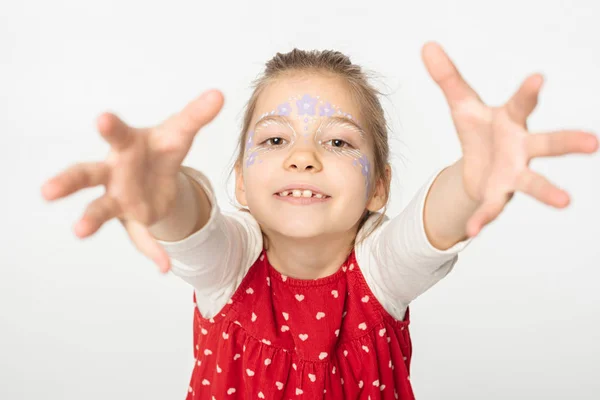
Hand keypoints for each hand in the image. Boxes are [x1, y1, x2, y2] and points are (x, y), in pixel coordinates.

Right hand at [41, 89, 223, 271]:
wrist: (159, 174)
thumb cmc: (161, 148)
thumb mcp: (180, 131)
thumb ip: (197, 115)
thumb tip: (219, 93)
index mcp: (127, 145)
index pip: (118, 134)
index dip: (111, 128)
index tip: (102, 119)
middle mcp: (115, 171)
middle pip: (86, 173)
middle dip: (69, 180)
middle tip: (49, 190)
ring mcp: (119, 197)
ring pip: (99, 209)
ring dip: (90, 220)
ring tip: (79, 230)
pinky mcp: (134, 219)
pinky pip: (142, 237)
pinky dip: (154, 251)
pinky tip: (166, 265)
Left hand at [422, 42, 597, 237]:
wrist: (478, 164)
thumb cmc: (479, 130)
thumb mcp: (461, 104)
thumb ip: (447, 78)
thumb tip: (427, 46)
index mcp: (511, 119)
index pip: (522, 103)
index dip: (529, 91)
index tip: (538, 78)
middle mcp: (520, 147)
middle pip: (547, 143)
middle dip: (569, 142)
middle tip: (593, 142)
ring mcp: (513, 173)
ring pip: (533, 182)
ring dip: (548, 191)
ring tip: (565, 200)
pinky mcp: (499, 194)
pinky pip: (492, 208)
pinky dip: (483, 219)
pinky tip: (472, 231)